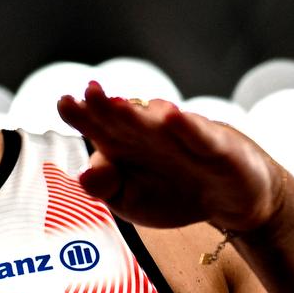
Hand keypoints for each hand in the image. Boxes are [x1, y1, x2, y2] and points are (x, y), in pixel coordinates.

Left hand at [56, 80, 287, 232]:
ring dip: (138, 113)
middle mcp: (151, 134)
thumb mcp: (131, 200)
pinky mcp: (216, 147)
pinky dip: (187, 127)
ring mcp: (183, 137)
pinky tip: (172, 117)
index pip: (99, 127)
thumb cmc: (172, 192)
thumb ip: (107, 187)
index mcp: (124, 144)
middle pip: (124, 119)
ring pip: (158, 124)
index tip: (65, 103)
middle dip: (106, 106)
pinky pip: (200, 136)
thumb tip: (84, 175)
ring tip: (117, 103)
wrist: (229, 199)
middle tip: (88, 92)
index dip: (82, 115)